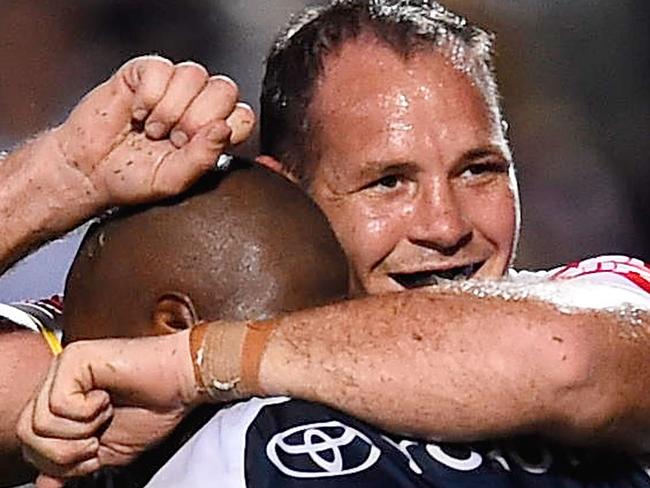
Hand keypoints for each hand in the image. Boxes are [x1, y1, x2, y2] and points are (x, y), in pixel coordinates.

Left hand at [17, 330, 199, 486]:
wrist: (184, 383)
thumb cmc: (156, 407)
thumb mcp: (108, 451)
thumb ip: (74, 464)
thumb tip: (46, 483)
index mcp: (64, 398)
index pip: (30, 439)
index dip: (58, 460)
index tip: (93, 454)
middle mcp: (59, 379)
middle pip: (27, 432)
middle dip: (64, 452)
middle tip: (97, 440)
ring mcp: (64, 367)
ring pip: (39, 421)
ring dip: (79, 432)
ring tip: (105, 417)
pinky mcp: (75, 358)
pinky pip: (58, 404)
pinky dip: (87, 413)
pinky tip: (107, 399)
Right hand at [50, 55, 254, 210]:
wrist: (88, 170)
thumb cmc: (132, 178)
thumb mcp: (174, 180)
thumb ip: (204, 157)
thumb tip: (225, 127)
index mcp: (213, 131)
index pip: (242, 115)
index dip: (224, 128)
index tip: (196, 147)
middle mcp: (198, 104)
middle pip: (224, 89)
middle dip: (197, 118)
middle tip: (173, 139)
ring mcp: (174, 86)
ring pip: (195, 75)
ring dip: (170, 108)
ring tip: (153, 129)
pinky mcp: (145, 71)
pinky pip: (162, 68)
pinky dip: (149, 95)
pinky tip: (137, 112)